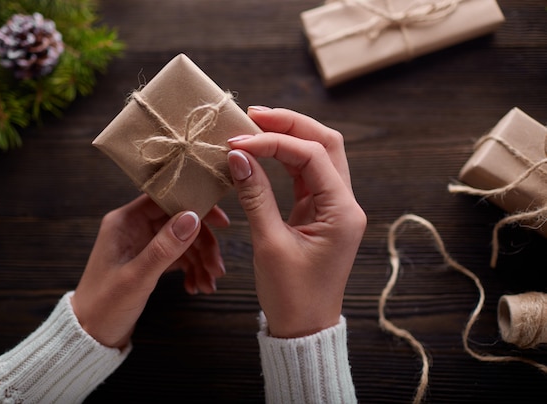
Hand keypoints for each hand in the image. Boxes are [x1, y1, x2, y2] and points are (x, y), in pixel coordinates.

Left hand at [72, 195, 228, 347]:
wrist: (89, 336)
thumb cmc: (104, 307)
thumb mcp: (137, 277)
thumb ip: (164, 247)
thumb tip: (192, 217)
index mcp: (125, 221)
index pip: (166, 199)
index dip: (196, 206)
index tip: (221, 222)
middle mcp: (134, 227)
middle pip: (180, 221)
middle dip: (203, 244)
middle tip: (217, 268)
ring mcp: (142, 243)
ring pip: (183, 240)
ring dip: (201, 260)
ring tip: (210, 284)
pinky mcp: (149, 260)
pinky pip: (178, 257)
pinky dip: (191, 270)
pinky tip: (196, 286)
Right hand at [227, 107, 365, 337]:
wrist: (304, 327)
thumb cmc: (291, 295)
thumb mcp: (270, 244)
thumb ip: (255, 196)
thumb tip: (238, 156)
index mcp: (342, 211)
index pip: (311, 156)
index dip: (273, 142)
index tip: (238, 141)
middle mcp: (345, 203)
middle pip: (325, 144)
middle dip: (290, 125)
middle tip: (253, 115)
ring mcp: (335, 206)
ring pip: (319, 155)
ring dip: (289, 137)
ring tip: (255, 126)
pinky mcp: (321, 212)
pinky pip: (308, 174)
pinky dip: (286, 159)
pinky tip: (263, 151)